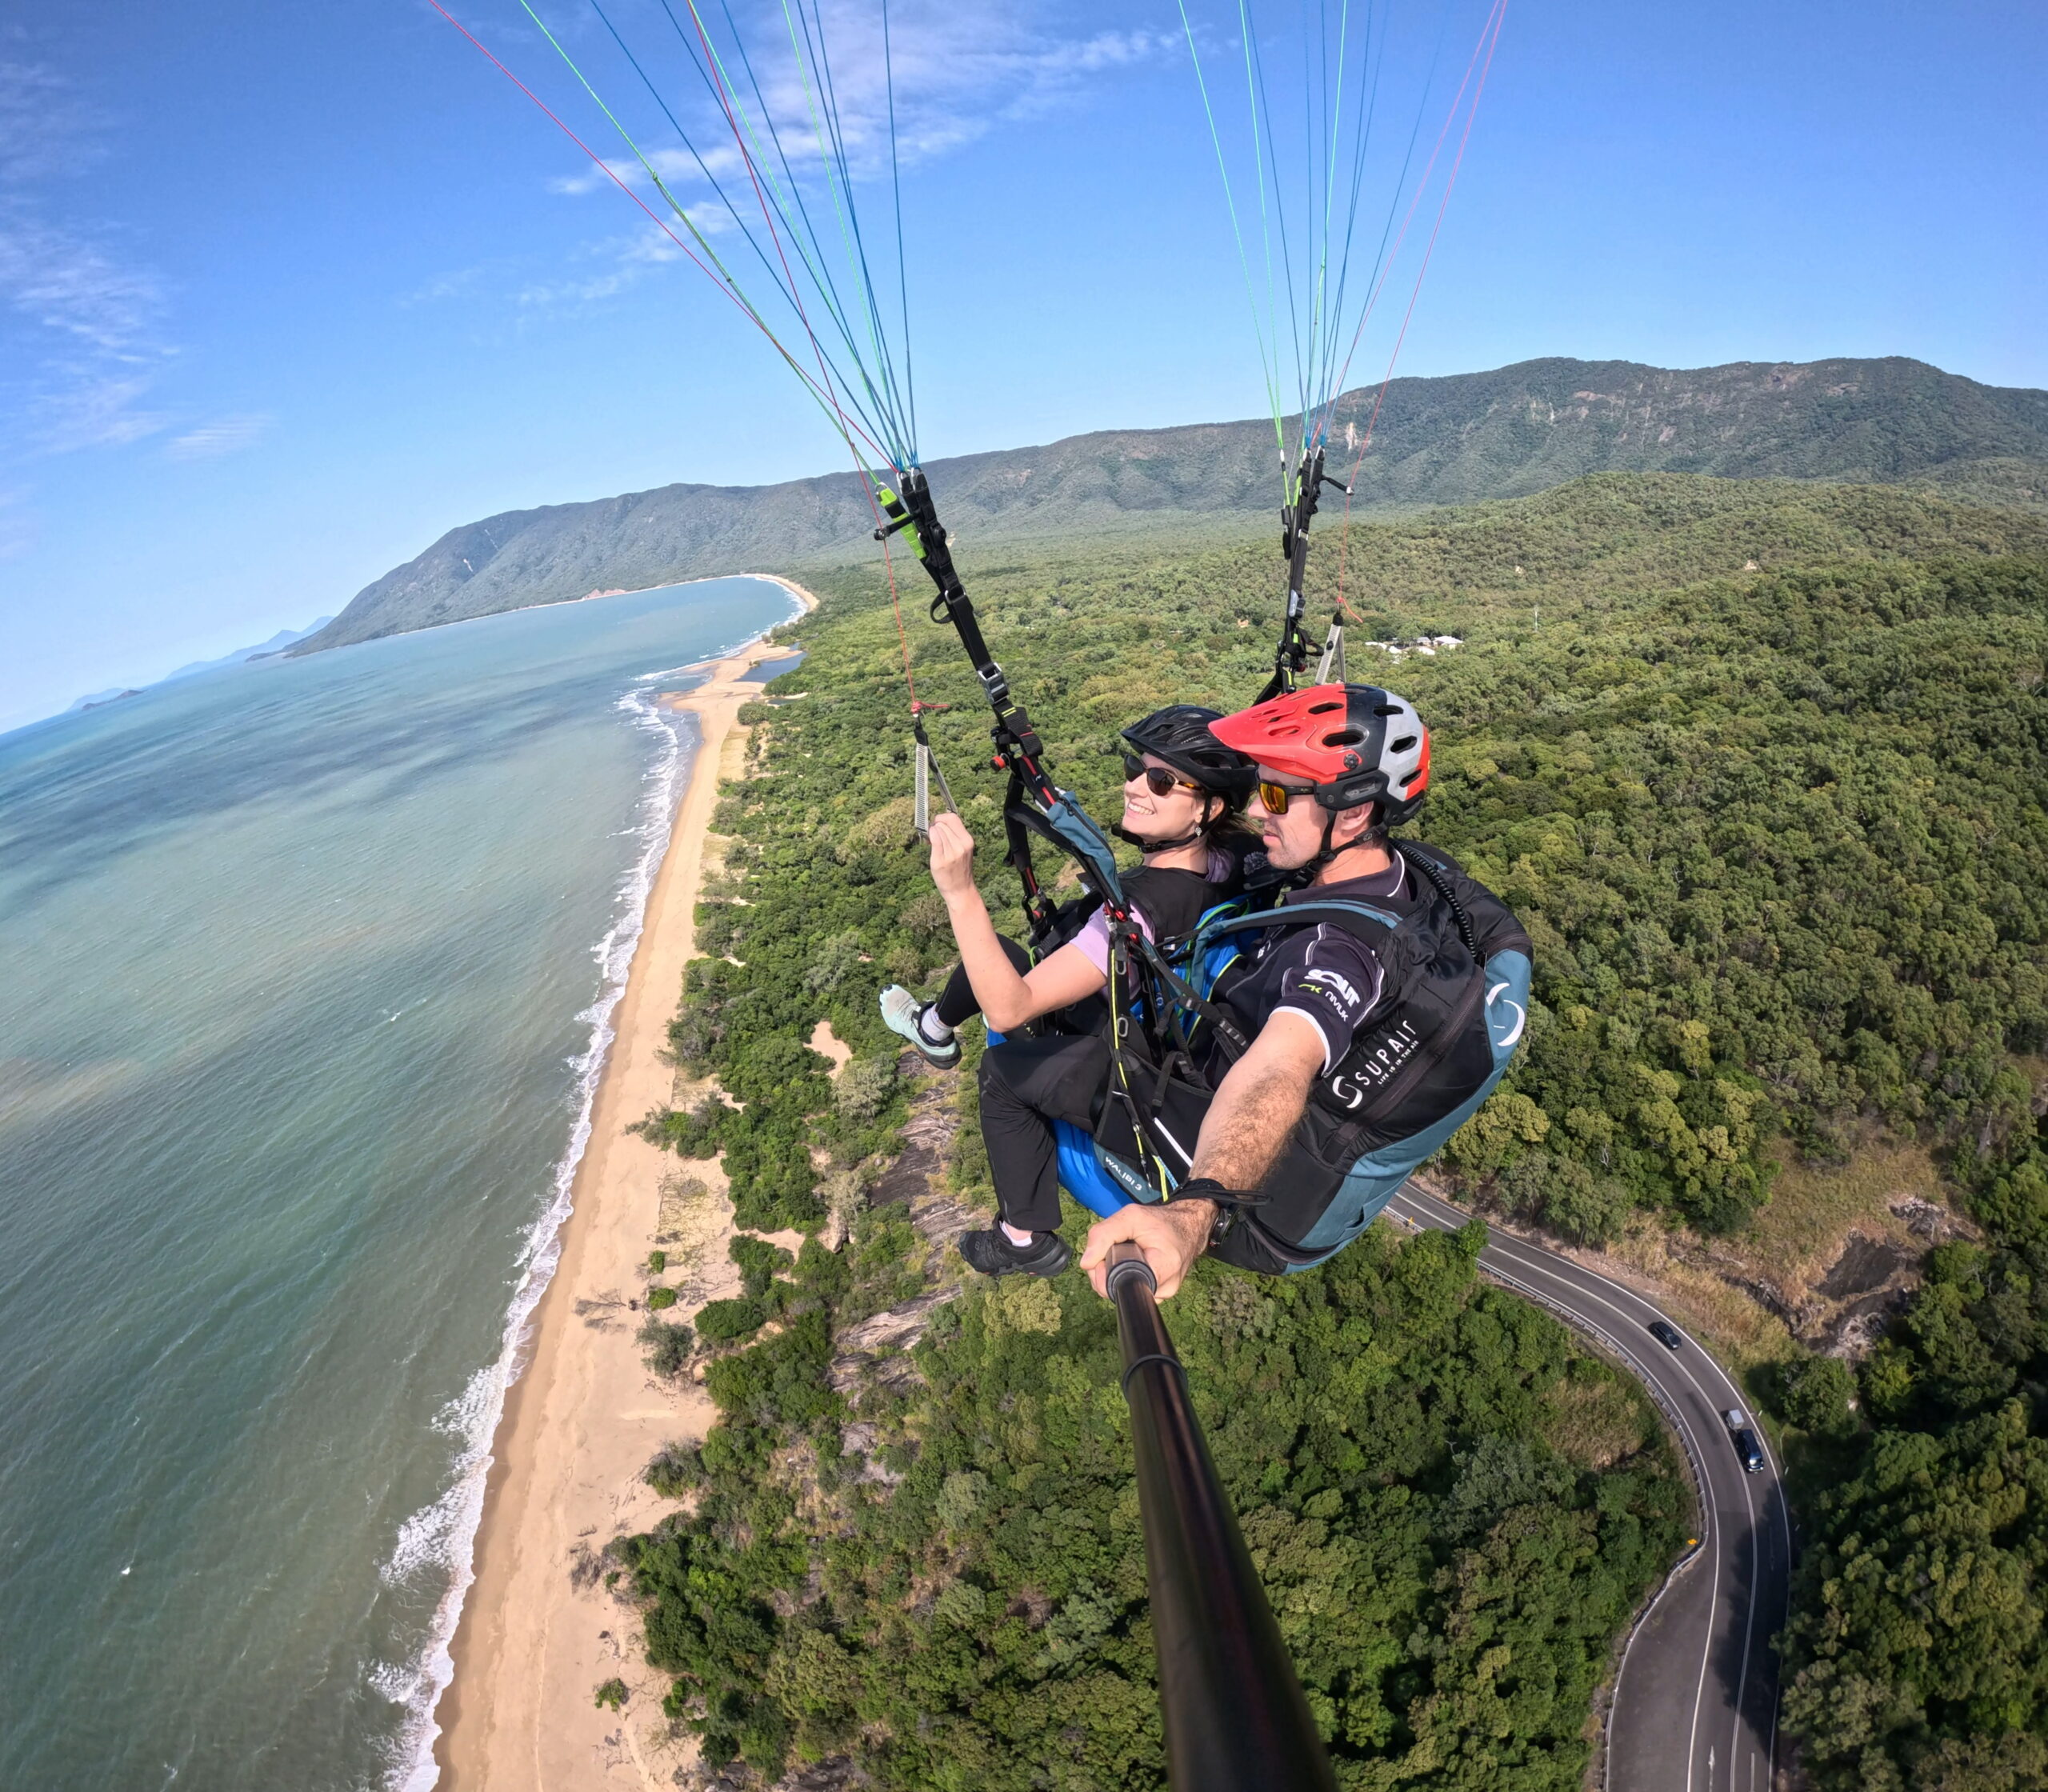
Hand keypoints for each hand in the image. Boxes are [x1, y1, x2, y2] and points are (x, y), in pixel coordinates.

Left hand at [927, 811, 977, 897]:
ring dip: (931, 833)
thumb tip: (938, 822)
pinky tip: (929, 843)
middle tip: (933, 835)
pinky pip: (933, 840)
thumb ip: (955, 835)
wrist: (960, 890)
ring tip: (933, 843)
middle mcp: (961, 845)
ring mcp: (951, 853)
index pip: (953, 818)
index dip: (942, 818)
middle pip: (943, 823)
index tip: (937, 824)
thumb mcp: (963, 849)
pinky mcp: (940, 861)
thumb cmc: (959, 869)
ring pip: (936, 830)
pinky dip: (929, 838)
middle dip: (935, 826)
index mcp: (967, 840)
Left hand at [1080, 1200, 1215, 1300]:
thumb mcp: (1131, 1217)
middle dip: (1105, 1273)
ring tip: (1123, 1255)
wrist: (1189, 1227)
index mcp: (1163, 1268)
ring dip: (1114, 1275)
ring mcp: (1164, 1294)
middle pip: (1119, 1292)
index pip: (1121, 1286)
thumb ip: (1104, 1234)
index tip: (1104, 1257)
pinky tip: (1129, 1263)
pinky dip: (1125, 1278)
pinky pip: (1133, 1290)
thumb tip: (1085, 1263)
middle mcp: (1166, 1288)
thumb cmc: (1161, 1222)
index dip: (1104, 1275)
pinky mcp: (1160, 1294)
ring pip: (1124, 1292)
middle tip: (1112, 1251)